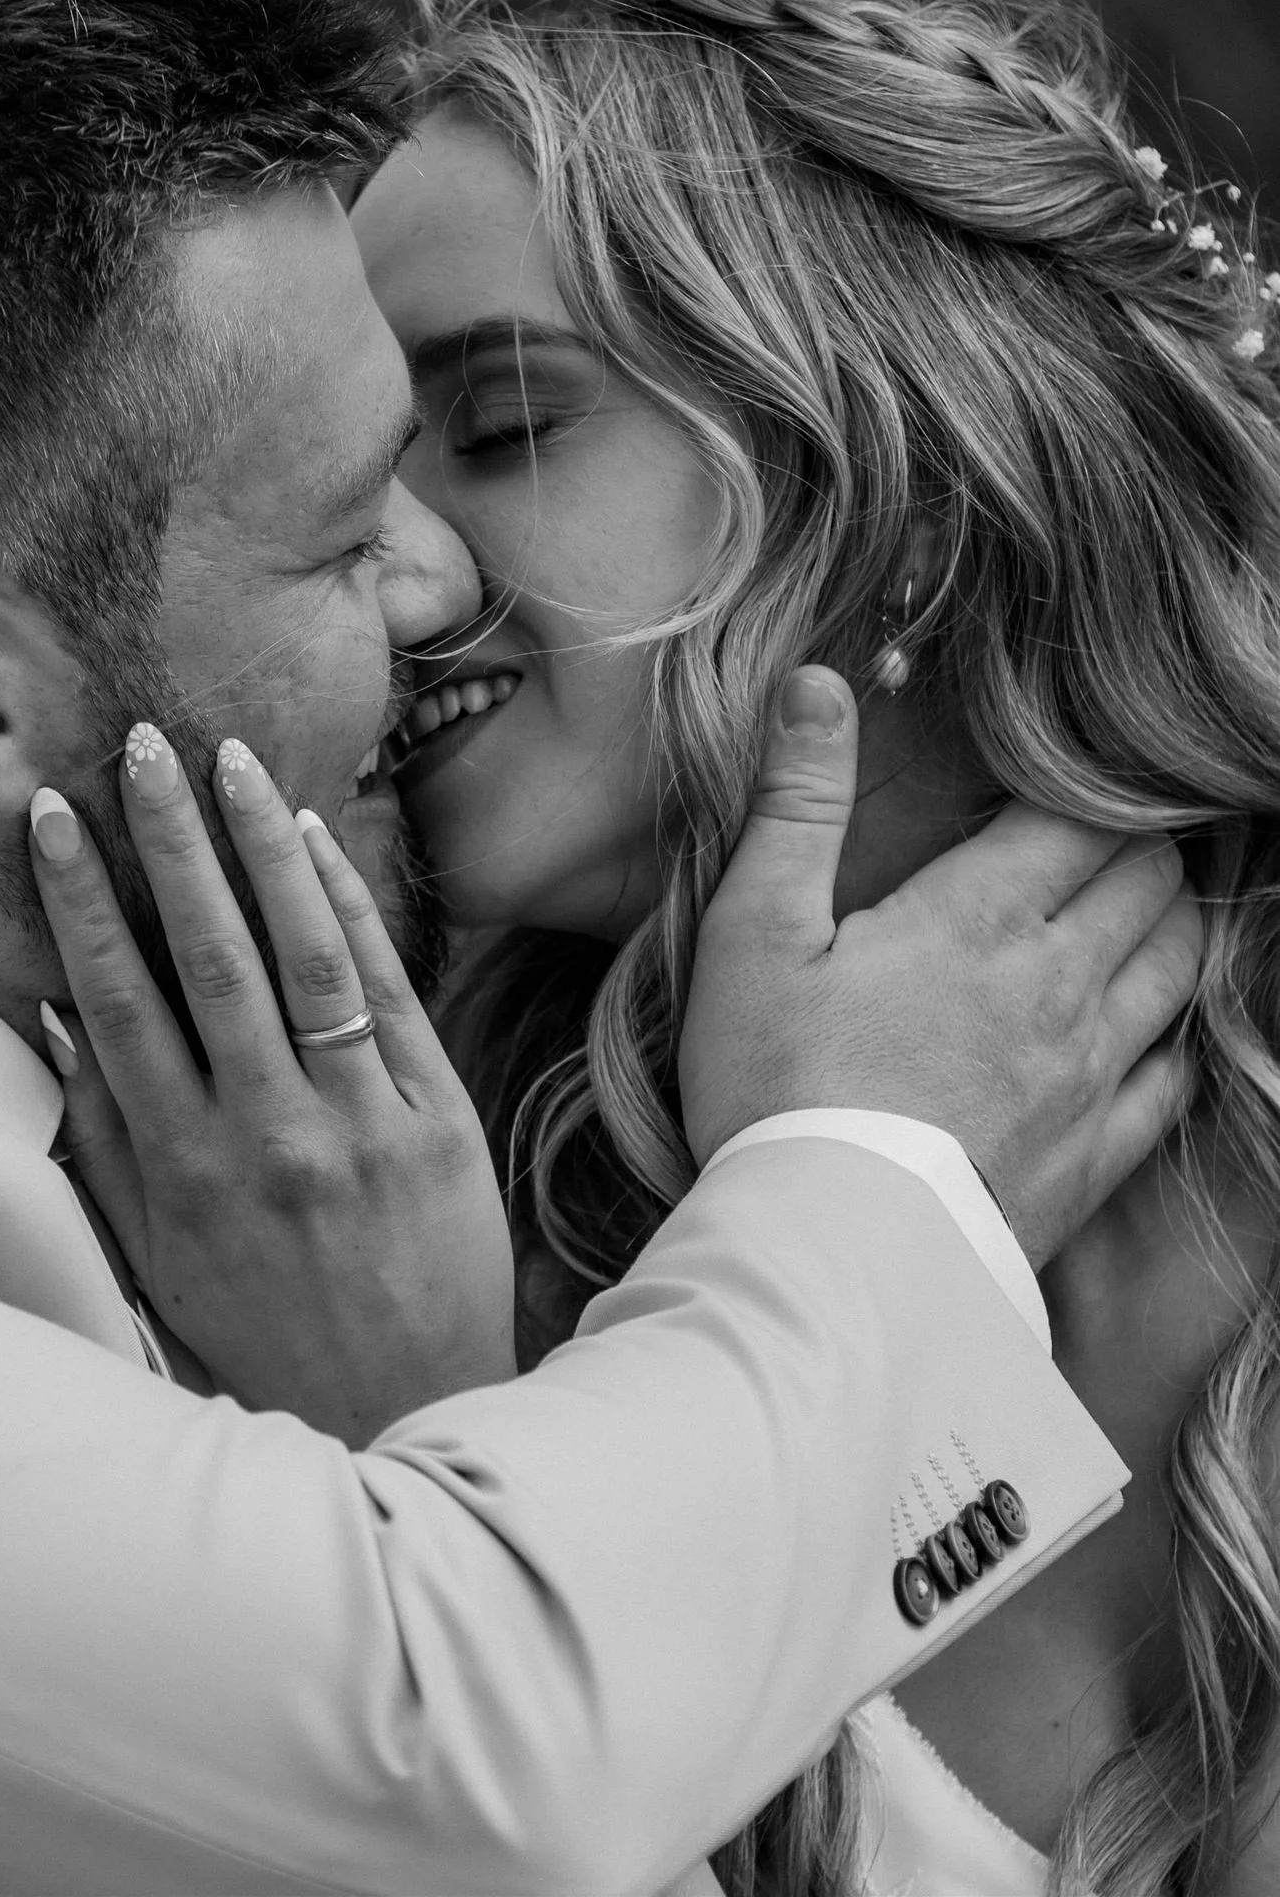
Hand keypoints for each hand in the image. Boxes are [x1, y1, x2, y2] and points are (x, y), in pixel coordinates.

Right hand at [27, 726, 515, 1444]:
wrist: (409, 1407)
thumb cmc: (265, 1334)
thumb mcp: (157, 1259)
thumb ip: (104, 1141)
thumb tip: (58, 1019)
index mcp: (186, 1169)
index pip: (119, 1003)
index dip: (82, 901)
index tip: (54, 816)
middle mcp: (269, 1134)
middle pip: (210, 957)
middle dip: (169, 842)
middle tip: (138, 747)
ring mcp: (361, 1121)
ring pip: (305, 955)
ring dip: (262, 848)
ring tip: (228, 761)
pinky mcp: (437, 1117)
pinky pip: (388, 992)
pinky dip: (351, 907)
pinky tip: (317, 837)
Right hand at [678, 667, 1201, 1268]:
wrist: (824, 1251)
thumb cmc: (773, 1086)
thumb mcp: (754, 931)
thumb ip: (797, 803)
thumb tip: (818, 682)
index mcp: (979, 917)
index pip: (1081, 817)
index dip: (1090, 786)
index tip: (1073, 775)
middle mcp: (1058, 984)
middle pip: (1148, 880)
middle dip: (1139, 842)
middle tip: (1110, 831)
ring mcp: (1090, 1073)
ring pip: (1179, 964)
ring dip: (1173, 919)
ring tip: (1144, 903)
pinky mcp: (1098, 1153)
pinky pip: (1178, 1075)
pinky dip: (1179, 1033)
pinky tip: (1154, 1027)